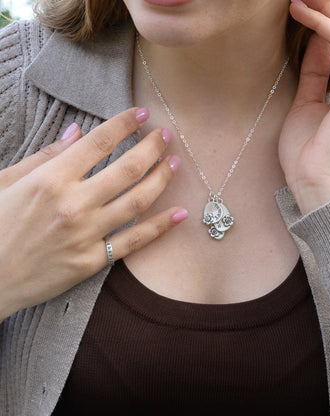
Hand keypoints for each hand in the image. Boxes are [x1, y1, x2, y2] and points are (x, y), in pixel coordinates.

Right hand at [0, 108, 185, 320]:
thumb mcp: (6, 180)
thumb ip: (46, 155)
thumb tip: (78, 131)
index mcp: (50, 179)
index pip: (99, 142)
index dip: (124, 123)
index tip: (142, 114)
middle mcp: (73, 204)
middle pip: (127, 168)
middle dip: (152, 147)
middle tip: (166, 135)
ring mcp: (85, 234)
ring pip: (137, 201)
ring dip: (162, 179)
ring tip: (176, 164)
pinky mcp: (92, 261)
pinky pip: (134, 241)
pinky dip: (160, 226)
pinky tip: (181, 213)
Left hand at [279, 0, 329, 213]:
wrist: (315, 183)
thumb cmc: (308, 153)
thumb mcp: (306, 103)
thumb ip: (314, 72)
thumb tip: (315, 42)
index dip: (328, 19)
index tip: (305, 4)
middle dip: (329, 5)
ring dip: (326, 7)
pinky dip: (322, 26)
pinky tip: (302, 12)